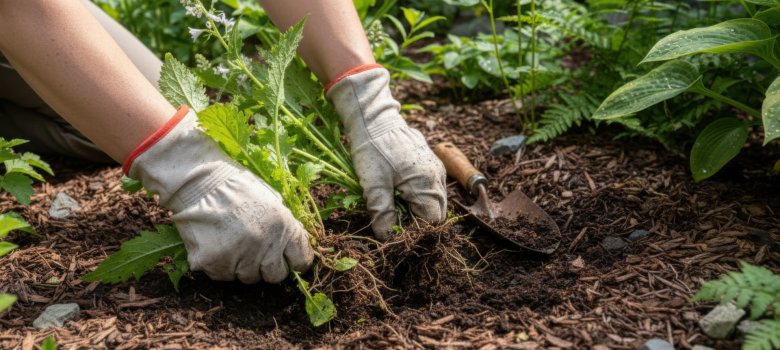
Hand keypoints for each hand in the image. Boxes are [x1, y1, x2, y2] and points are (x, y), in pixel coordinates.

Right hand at [124, 107, 313, 282]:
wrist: (200, 182)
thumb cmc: (237, 186)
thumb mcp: (272, 200)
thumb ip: (286, 226)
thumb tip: (295, 249)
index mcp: (283, 227)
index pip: (301, 261)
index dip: (295, 260)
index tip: (288, 259)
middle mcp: (264, 245)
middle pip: (275, 276)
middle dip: (269, 266)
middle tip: (256, 251)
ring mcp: (239, 257)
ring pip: (248, 277)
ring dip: (243, 265)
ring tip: (232, 240)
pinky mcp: (214, 264)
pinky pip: (223, 275)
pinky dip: (221, 264)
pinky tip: (216, 243)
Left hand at [327, 66, 446, 239]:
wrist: (374, 117)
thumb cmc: (372, 150)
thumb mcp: (372, 185)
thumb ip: (382, 213)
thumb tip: (386, 237)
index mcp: (427, 184)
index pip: (431, 221)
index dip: (413, 230)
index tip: (393, 228)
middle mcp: (438, 176)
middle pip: (436, 212)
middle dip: (416, 220)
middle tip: (392, 218)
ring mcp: (436, 167)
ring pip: (434, 199)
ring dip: (418, 207)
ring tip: (394, 203)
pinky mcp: (431, 161)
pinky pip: (431, 186)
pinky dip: (418, 194)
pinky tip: (399, 189)